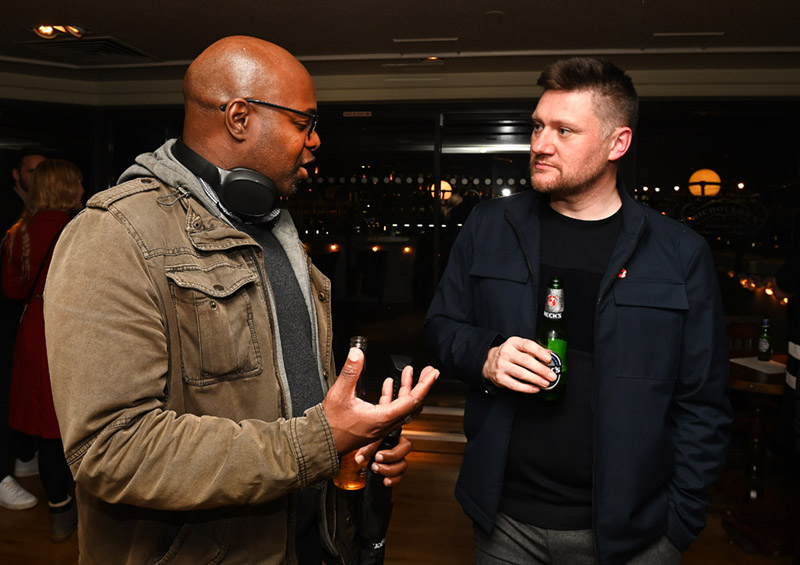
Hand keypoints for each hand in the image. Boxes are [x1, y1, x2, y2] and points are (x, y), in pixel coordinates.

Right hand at [322, 348, 438, 455]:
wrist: (321, 443)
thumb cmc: (330, 425)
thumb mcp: (339, 394)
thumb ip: (350, 372)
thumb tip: (357, 354)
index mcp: (382, 418)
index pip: (412, 401)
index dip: (424, 386)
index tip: (433, 374)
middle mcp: (385, 424)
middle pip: (412, 404)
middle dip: (421, 385)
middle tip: (428, 371)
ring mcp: (381, 426)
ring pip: (402, 407)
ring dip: (407, 388)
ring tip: (409, 372)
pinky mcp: (375, 425)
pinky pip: (391, 410)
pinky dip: (393, 395)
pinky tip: (388, 383)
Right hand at [482, 336, 554, 392]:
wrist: (490, 362)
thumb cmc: (509, 354)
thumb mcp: (519, 347)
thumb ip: (533, 350)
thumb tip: (549, 355)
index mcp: (513, 343)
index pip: (527, 345)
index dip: (539, 352)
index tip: (549, 359)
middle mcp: (506, 353)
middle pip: (526, 361)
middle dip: (541, 370)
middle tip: (551, 375)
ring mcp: (502, 366)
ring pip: (521, 374)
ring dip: (536, 380)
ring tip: (546, 383)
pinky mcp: (500, 378)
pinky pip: (515, 385)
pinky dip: (527, 388)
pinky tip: (535, 388)